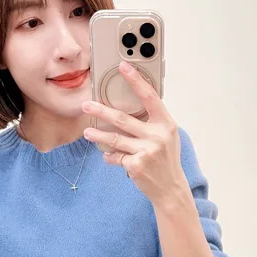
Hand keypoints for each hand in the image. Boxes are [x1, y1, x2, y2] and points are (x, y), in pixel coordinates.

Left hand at [81, 61, 185, 204]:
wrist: (171, 188)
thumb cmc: (166, 160)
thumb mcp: (166, 137)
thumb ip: (152, 122)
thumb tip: (128, 108)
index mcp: (166, 124)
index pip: (149, 97)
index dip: (136, 81)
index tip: (123, 67)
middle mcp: (157, 135)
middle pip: (123, 118)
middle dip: (101, 111)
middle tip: (86, 105)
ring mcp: (146, 151)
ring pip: (115, 139)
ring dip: (98, 135)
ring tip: (87, 133)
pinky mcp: (136, 165)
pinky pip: (116, 157)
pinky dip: (110, 157)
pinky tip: (108, 156)